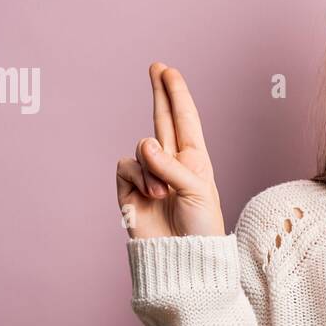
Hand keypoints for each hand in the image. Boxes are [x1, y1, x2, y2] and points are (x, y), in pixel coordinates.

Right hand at [116, 63, 225, 238]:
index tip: (168, 70)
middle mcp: (172, 162)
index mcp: (195, 160)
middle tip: (156, 67)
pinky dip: (137, 177)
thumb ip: (170, 165)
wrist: (182, 259)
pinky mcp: (129, 189)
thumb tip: (143, 144)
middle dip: (159, 93)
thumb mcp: (196, 191)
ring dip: (151, 168)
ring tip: (163, 194)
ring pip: (141, 147)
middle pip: (162, 119)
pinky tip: (148, 196)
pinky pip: (125, 166)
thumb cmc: (200, 228)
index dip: (176, 94)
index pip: (185, 119)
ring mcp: (149, 174)